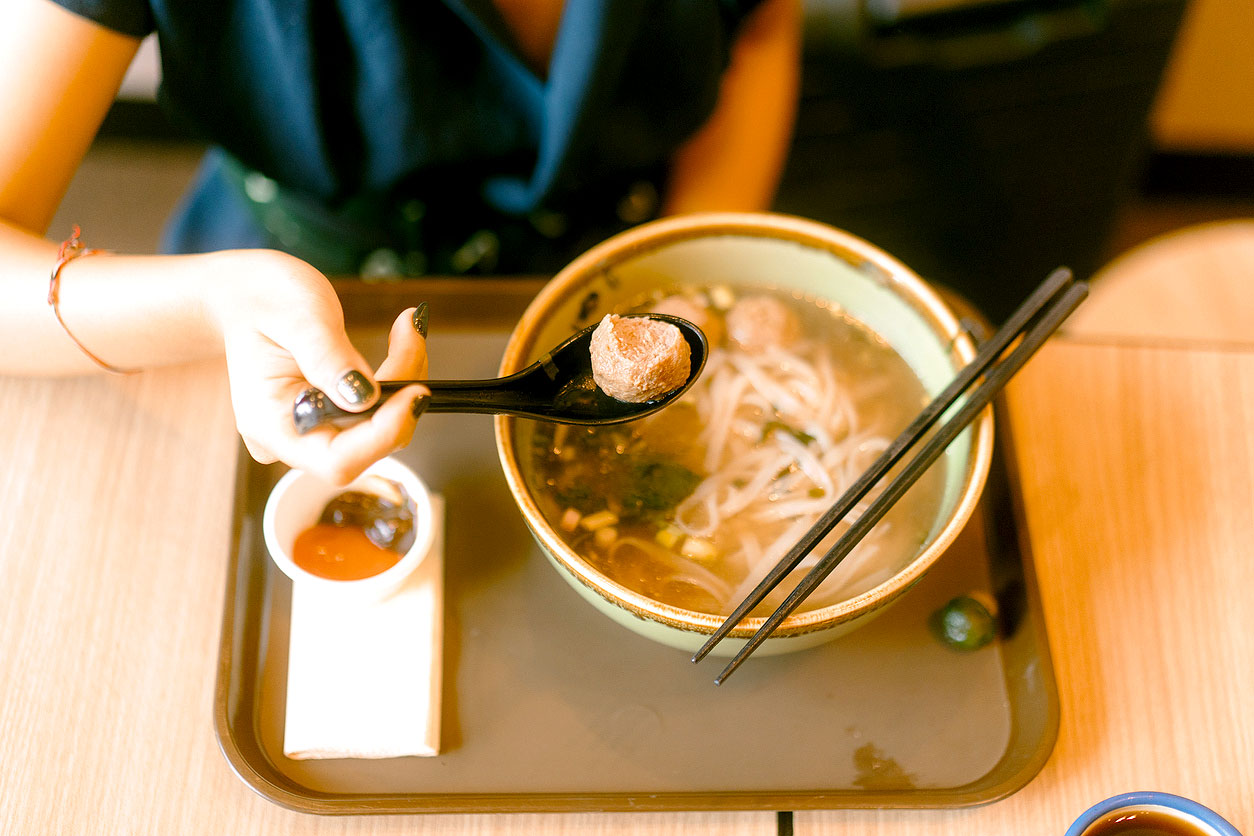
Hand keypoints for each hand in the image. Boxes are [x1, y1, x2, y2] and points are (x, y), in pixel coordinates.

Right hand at [206, 250, 429, 484]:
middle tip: (411, 335)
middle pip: (366, 446)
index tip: (415, 391)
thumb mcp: (297, 316)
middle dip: (400, 395)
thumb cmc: (260, 297)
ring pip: (379, 430)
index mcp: (270, 424)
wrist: (243, 293)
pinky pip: (375, 414)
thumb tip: (366, 398)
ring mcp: (311, 432)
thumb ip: (329, 358)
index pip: (337, 459)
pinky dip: (395, 381)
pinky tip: (400, 343)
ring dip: (404, 382)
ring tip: (407, 330)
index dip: (383, 433)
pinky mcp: (331, 419)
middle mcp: (291, 440)